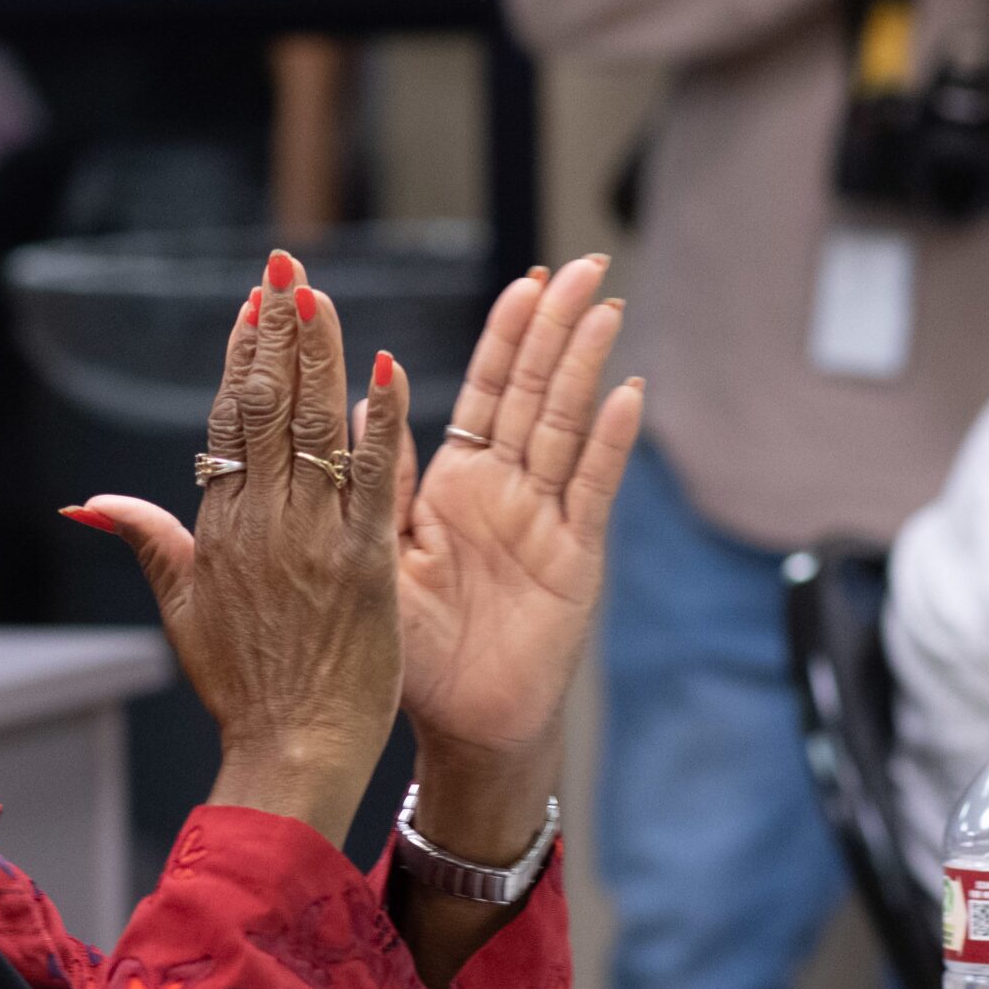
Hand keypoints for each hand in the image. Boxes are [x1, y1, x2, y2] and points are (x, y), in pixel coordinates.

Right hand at [66, 252, 409, 846]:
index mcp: (216, 529)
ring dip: (319, 353)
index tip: (252, 303)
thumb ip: (146, 541)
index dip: (240, 357)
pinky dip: (380, 420)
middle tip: (285, 264)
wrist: (291, 749)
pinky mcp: (362, 562)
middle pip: (265, 407)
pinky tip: (388, 366)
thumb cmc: (241, 688)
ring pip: (313, 427)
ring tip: (320, 293)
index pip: (226, 422)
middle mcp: (258, 523)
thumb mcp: (181, 610)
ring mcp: (311, 540)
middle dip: (275, 330)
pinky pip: (372, 477)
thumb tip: (89, 503)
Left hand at [374, 256, 642, 773]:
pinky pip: (591, 493)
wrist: (459, 724)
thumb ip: (382, 480)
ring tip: (606, 307)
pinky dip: (608, 445)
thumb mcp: (383, 555)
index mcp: (455, 485)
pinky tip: (627, 396)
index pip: (485, 394)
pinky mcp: (574, 559)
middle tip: (586, 264)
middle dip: (559, 329)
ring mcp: (545, 521)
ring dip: (586, 368)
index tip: (525, 281)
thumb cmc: (416, 650)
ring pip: (566, 428)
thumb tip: (361, 398)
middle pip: (535, 394)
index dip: (506, 338)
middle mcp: (505, 492)